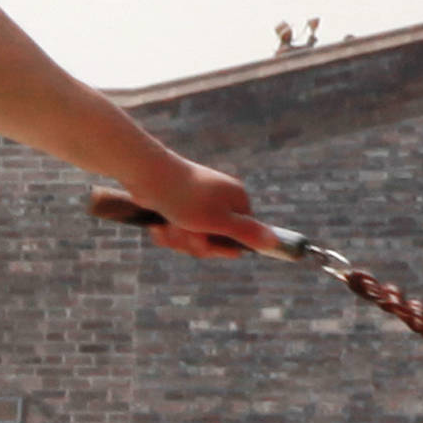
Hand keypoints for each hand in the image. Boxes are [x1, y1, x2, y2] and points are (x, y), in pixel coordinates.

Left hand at [121, 155, 273, 259]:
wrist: (147, 175)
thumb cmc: (185, 198)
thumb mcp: (219, 221)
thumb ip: (247, 233)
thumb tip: (276, 242)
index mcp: (237, 200)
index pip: (239, 238)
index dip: (220, 247)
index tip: (205, 242)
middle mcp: (221, 200)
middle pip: (214, 240)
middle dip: (194, 243)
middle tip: (183, 232)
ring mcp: (199, 203)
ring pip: (193, 238)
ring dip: (178, 238)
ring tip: (167, 226)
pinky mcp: (179, 206)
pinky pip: (179, 231)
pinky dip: (168, 232)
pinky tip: (159, 225)